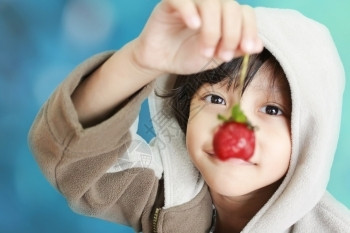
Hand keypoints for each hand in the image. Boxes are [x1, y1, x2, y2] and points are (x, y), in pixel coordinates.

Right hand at [132, 0, 262, 74]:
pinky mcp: (171, 3)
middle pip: (230, 6)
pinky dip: (190, 11)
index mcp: (223, 16)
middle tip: (223, 56)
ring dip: (213, 30)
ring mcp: (191, 2)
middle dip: (231, 34)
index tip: (247, 50)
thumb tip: (259, 46)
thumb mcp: (216, 57)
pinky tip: (194, 26)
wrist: (161, 61)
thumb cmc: (187, 56)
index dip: (249, 29)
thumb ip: (236, 49)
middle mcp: (210, 5)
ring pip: (210, 2)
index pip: (244, 12)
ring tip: (206, 51)